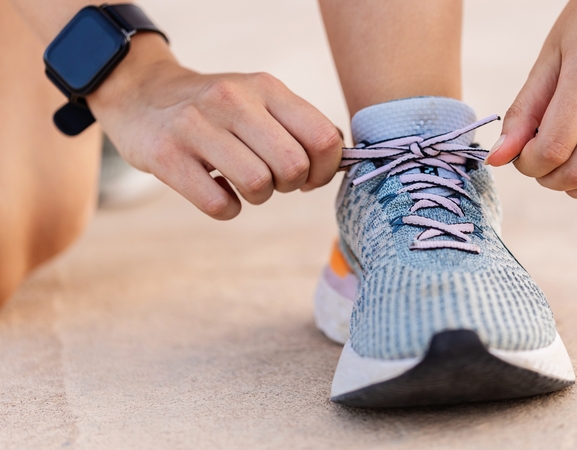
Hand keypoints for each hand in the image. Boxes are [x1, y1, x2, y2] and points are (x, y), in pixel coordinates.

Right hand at [88, 34, 342, 218]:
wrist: (140, 92)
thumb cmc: (215, 107)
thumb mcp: (258, 98)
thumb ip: (299, 125)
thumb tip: (341, 162)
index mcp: (265, 88)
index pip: (323, 137)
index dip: (325, 169)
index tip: (309, 176)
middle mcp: (232, 101)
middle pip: (293, 166)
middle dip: (290, 184)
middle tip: (273, 179)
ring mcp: (195, 127)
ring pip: (258, 185)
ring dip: (258, 197)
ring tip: (243, 183)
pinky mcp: (165, 155)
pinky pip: (219, 205)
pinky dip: (226, 207)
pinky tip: (217, 190)